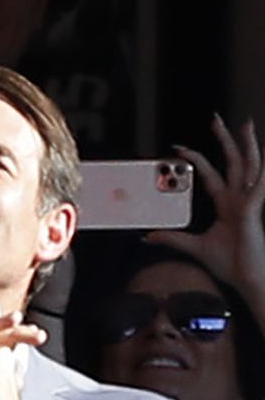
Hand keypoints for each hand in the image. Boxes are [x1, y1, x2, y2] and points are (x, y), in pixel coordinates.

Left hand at [152, 115, 264, 304]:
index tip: (178, 147)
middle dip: (226, 140)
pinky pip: (258, 188)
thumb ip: (172, 239)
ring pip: (249, 167)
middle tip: (216, 119)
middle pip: (233, 163)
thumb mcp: (193, 246)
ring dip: (247, 145)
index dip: (196, 159)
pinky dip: (260, 173)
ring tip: (245, 124)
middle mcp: (240, 200)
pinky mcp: (253, 212)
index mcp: (228, 205)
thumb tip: (147, 236)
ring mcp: (248, 204)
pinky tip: (264, 158)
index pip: (212, 175)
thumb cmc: (229, 264)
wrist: (248, 280)